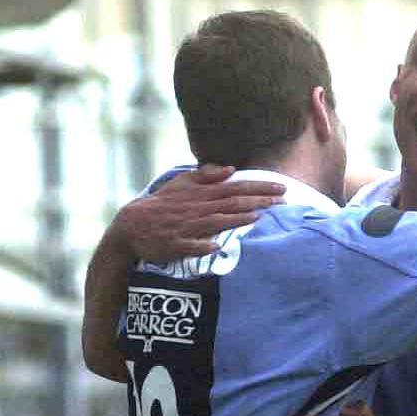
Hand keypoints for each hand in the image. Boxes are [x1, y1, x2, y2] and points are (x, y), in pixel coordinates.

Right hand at [113, 164, 284, 261]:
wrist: (132, 225)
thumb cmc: (162, 204)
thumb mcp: (182, 183)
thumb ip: (206, 175)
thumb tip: (230, 169)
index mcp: (202, 194)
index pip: (236, 188)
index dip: (259, 187)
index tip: (281, 187)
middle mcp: (198, 209)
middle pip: (233, 203)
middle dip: (259, 201)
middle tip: (283, 200)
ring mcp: (188, 227)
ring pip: (216, 221)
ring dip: (238, 219)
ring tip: (260, 216)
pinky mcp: (177, 244)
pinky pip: (191, 245)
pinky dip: (204, 245)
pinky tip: (218, 246)